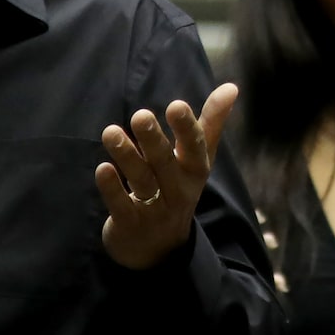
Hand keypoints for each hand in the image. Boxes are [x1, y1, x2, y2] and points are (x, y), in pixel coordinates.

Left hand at [97, 84, 237, 269]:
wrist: (159, 248)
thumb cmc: (177, 189)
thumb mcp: (197, 160)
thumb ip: (211, 123)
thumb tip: (231, 87)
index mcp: (195, 170)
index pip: (195, 147)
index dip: (186, 128)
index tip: (176, 105)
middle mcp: (178, 189)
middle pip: (165, 163)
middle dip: (154, 140)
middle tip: (140, 115)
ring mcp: (155, 209)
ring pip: (141, 180)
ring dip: (126, 156)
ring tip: (110, 132)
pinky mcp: (131, 224)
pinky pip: (121, 205)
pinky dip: (112, 188)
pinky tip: (103, 168)